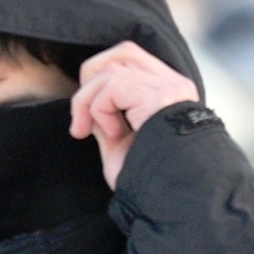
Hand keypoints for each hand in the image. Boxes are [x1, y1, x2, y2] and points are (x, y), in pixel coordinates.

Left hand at [69, 41, 202, 185]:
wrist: (173, 200)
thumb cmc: (151, 180)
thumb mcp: (122, 145)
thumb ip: (107, 120)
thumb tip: (85, 103)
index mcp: (169, 94)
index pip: (130, 59)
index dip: (101, 76)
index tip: (87, 116)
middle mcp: (174, 85)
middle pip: (121, 53)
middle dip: (90, 81)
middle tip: (79, 120)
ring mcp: (169, 88)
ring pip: (111, 72)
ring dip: (87, 102)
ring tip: (87, 131)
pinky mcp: (159, 97)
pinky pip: (112, 88)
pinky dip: (100, 110)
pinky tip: (113, 134)